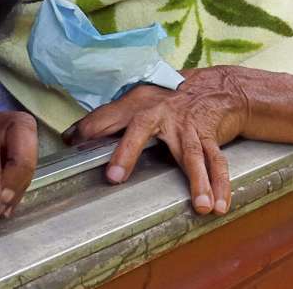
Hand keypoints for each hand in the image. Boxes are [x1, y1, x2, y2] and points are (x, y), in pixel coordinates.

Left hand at [66, 66, 247, 214]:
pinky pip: (216, 162)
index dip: (87, 130)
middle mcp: (162, 112)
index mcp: (139, 104)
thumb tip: (70, 137)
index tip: (71, 143)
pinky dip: (219, 185)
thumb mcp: (141, 100)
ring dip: (197, 181)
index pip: (106, 117)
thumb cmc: (174, 98)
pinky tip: (219, 205)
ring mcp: (188, 126)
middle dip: (126, 152)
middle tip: (114, 177)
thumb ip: (108, 119)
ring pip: (191, 154)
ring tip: (199, 205)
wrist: (221, 87)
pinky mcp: (209, 136)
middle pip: (141, 130)